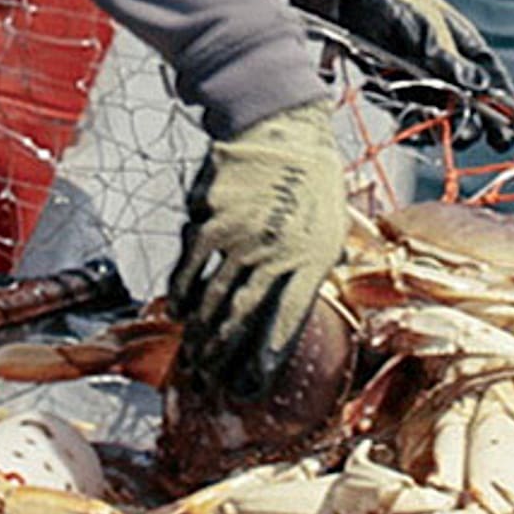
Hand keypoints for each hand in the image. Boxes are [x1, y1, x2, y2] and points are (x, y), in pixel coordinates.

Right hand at [166, 101, 347, 398]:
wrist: (281, 125)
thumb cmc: (312, 179)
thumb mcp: (333, 226)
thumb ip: (315, 268)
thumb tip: (297, 308)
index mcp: (312, 259)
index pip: (284, 323)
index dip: (264, 359)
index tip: (250, 388)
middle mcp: (276, 252)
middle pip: (243, 318)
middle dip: (224, 357)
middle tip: (210, 383)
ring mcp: (241, 236)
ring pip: (214, 298)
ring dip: (201, 336)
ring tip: (193, 360)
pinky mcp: (211, 218)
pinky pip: (191, 267)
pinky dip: (183, 294)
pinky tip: (180, 313)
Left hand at [333, 0, 513, 127]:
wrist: (357, 1)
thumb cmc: (402, 5)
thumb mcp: (428, 26)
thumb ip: (449, 57)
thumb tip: (479, 84)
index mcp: (470, 54)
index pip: (495, 85)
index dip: (506, 110)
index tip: (509, 131)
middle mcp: (451, 77)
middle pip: (471, 111)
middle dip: (474, 126)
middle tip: (470, 134)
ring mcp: (425, 89)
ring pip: (442, 121)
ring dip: (443, 130)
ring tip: (441, 131)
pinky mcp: (398, 98)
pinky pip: (410, 120)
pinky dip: (413, 126)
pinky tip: (413, 126)